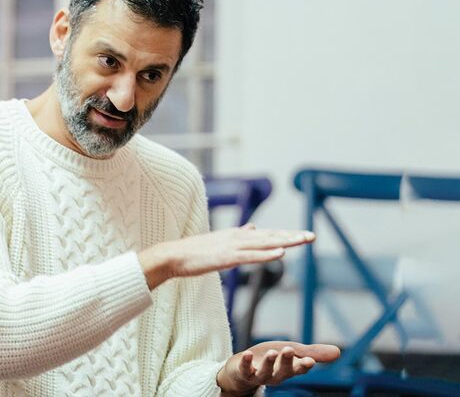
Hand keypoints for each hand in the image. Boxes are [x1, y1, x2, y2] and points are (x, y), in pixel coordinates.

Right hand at [138, 224, 314, 289]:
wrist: (173, 256)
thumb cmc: (194, 252)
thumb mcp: (219, 241)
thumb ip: (238, 235)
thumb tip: (252, 228)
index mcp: (237, 235)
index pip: (267, 234)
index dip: (286, 234)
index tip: (303, 235)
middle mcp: (238, 237)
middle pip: (270, 236)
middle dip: (292, 236)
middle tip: (312, 236)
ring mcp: (233, 246)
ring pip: (265, 243)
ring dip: (285, 241)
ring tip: (303, 240)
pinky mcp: (227, 257)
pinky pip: (251, 256)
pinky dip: (267, 254)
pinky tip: (281, 253)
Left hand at [217, 341, 340, 394]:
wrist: (242, 368)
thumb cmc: (270, 359)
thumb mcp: (292, 352)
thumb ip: (312, 353)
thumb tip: (339, 352)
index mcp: (288, 369)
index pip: (298, 369)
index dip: (303, 365)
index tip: (310, 361)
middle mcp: (275, 375)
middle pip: (283, 371)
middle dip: (286, 362)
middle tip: (289, 350)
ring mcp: (259, 375)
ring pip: (265, 373)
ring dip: (269, 363)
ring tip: (272, 352)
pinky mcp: (243, 372)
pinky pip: (245, 369)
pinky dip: (247, 363)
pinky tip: (248, 354)